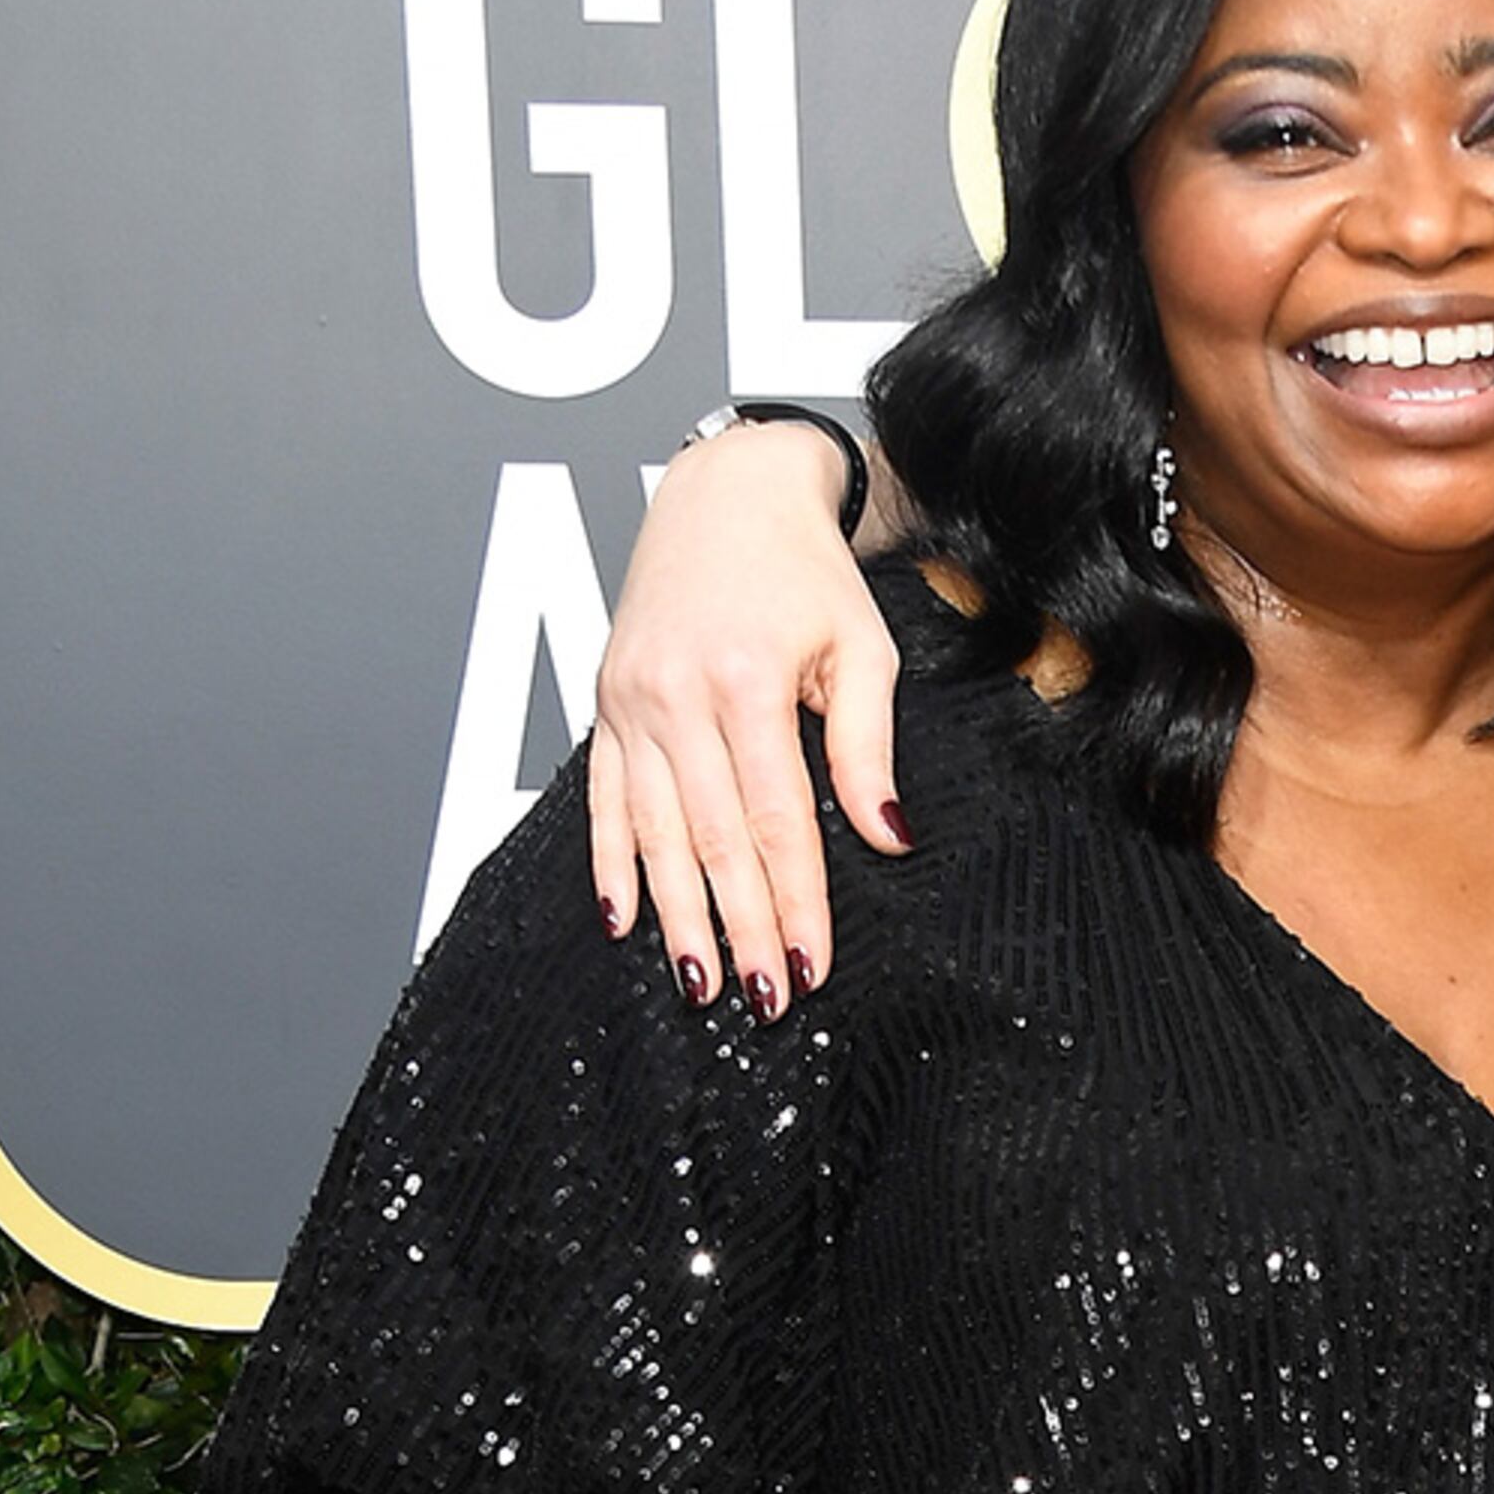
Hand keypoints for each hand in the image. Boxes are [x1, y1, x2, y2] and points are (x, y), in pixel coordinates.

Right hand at [588, 418, 903, 1020]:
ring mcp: (630, 703)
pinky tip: (627, 921)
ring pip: (652, 834)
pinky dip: (612, 865)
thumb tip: (889, 837)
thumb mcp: (862, 646)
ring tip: (703, 982)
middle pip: (712, 840)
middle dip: (741, 927)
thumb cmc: (806, 570)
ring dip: (678, 916)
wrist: (725, 496)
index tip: (813, 964)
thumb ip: (869, 747)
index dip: (796, 900)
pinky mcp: (606, 705)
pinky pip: (604, 801)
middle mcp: (675, 696)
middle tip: (766, 997)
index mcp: (744, 682)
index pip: (776, 820)